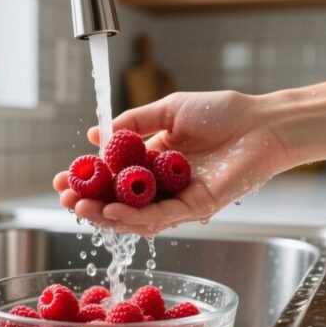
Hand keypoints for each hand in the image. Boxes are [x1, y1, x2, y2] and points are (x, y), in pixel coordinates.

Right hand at [53, 91, 291, 234]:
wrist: (261, 123)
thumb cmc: (222, 113)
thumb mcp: (168, 110)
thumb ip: (133, 123)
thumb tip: (94, 134)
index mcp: (154, 161)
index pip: (114, 176)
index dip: (88, 179)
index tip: (64, 177)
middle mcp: (163, 185)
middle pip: (120, 201)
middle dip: (89, 202)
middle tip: (65, 197)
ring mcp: (178, 199)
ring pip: (136, 215)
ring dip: (106, 215)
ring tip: (80, 208)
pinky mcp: (196, 208)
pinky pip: (160, 216)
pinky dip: (134, 216)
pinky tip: (110, 211)